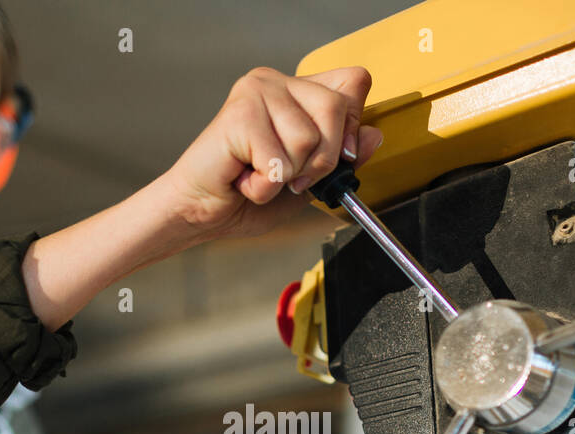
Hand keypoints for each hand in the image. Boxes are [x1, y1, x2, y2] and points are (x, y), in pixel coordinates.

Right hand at [159, 66, 384, 241]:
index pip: (353, 82)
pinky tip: (245, 180)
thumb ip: (341, 158)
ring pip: (309, 139)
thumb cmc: (247, 195)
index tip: (337, 156)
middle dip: (321, 160)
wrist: (199, 212)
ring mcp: (257, 91)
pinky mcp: (240, 113)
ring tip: (259, 175)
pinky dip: (265, 186)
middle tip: (288, 176)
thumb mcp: (310, 181)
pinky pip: (280, 160)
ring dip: (288, 177)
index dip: (354, 123)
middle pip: (337, 108)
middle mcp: (277, 81)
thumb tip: (374, 136)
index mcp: (298, 91)